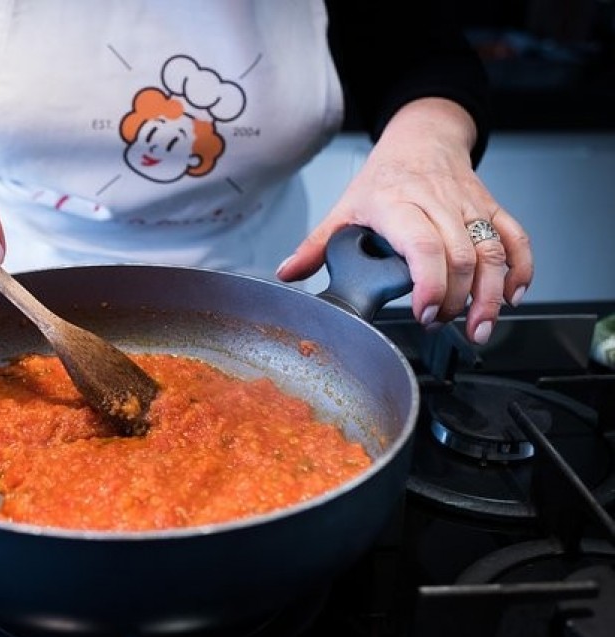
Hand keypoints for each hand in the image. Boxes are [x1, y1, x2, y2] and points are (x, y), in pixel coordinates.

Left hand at [277, 98, 533, 344]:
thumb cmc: (383, 178)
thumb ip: (316, 245)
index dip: (429, 283)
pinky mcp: (492, 209)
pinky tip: (512, 297)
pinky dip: (520, 270)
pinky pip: (517, 239)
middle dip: (458, 300)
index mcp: (397, 204)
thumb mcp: (344, 207)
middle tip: (441, 324)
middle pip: (462, 255)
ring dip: (492, 295)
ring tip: (479, 327)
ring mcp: (469, 207)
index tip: (423, 312)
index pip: (423, 245)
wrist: (422, 138)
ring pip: (494, 252)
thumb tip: (287, 273)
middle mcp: (438, 204)